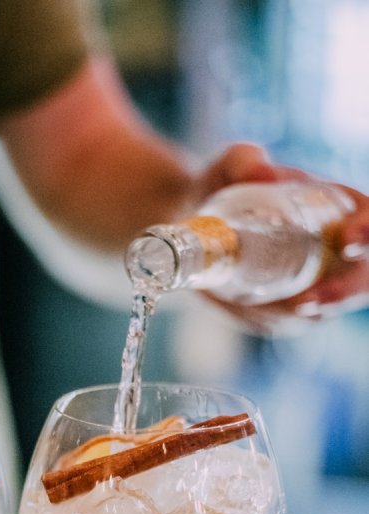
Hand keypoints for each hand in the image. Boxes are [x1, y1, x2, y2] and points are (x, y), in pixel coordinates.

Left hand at [194, 145, 368, 332]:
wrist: (194, 215)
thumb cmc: (225, 182)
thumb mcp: (231, 166)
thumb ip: (243, 161)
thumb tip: (259, 171)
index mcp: (339, 207)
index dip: (368, 234)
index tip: (347, 242)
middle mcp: (333, 249)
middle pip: (360, 277)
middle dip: (343, 291)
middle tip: (308, 300)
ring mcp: (311, 282)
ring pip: (325, 306)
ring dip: (309, 312)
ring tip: (285, 309)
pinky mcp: (284, 307)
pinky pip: (289, 320)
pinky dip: (277, 319)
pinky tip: (257, 312)